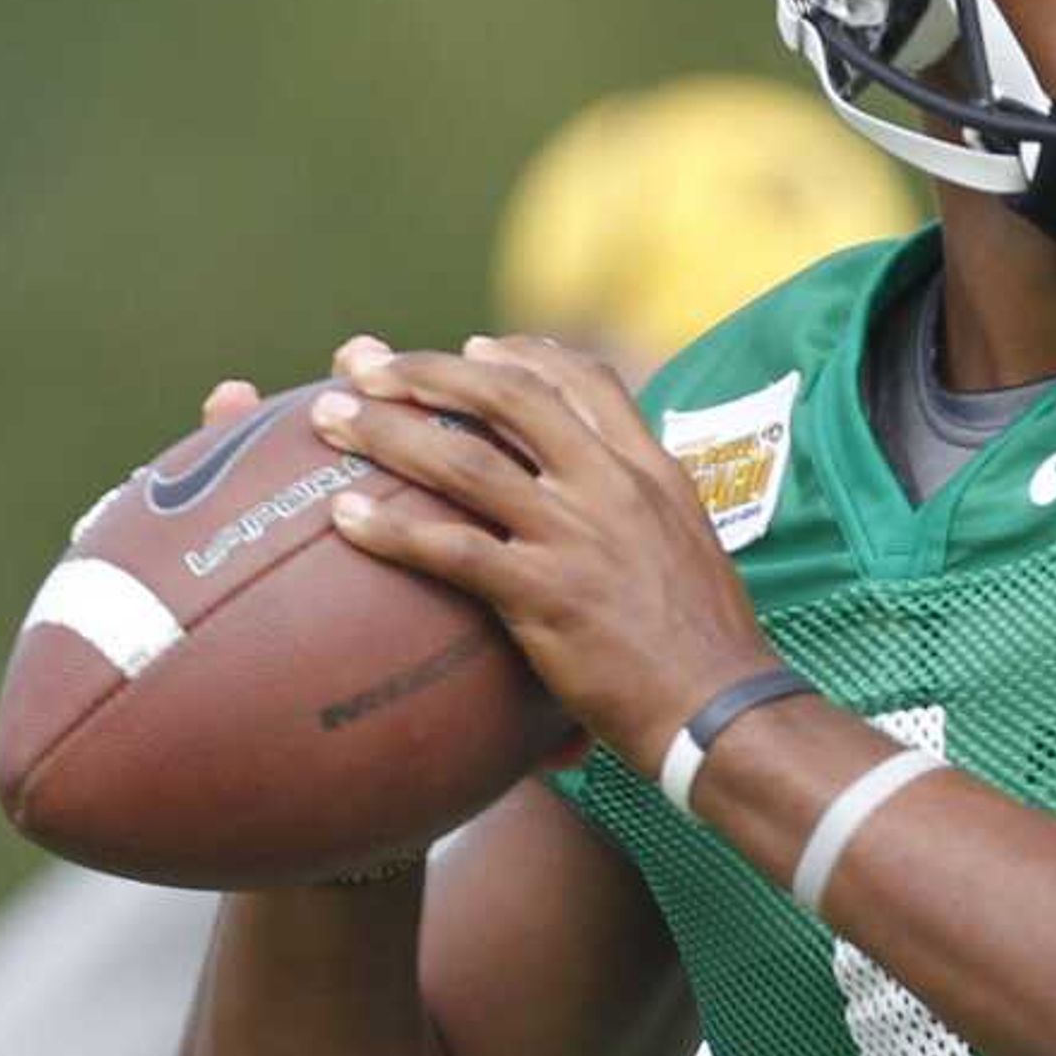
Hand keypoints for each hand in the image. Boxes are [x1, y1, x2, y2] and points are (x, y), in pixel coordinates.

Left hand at [303, 334, 783, 773]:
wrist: (724, 707)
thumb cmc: (707, 648)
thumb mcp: (691, 550)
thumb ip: (644, 516)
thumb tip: (606, 518)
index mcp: (652, 471)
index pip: (586, 382)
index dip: (524, 355)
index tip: (476, 348)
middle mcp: (613, 487)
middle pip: (509, 396)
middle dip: (428, 370)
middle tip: (366, 365)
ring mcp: (578, 537)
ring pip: (466, 463)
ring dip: (388, 432)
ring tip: (331, 418)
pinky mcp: (547, 595)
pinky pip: (452, 550)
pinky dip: (391, 531)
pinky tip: (344, 519)